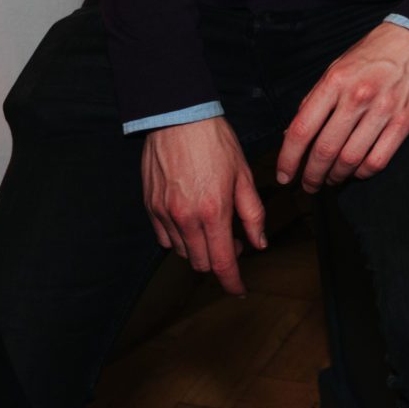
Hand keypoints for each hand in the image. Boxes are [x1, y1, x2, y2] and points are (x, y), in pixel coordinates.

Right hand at [142, 117, 266, 295]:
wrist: (178, 116)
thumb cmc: (214, 141)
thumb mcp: (244, 175)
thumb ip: (252, 213)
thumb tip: (258, 243)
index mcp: (213, 211)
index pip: (222, 262)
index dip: (232, 282)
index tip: (239, 291)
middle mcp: (185, 218)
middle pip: (201, 262)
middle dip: (220, 260)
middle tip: (232, 241)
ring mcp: (164, 214)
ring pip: (183, 252)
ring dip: (200, 249)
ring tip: (213, 225)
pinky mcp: (150, 207)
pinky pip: (165, 238)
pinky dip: (180, 238)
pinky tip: (191, 220)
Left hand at [274, 23, 408, 190]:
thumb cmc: (374, 53)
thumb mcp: (337, 67)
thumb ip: (315, 100)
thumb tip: (292, 135)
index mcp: (335, 81)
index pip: (302, 129)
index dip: (288, 159)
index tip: (283, 175)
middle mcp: (357, 96)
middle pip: (324, 150)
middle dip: (311, 176)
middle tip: (308, 185)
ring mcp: (383, 109)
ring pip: (350, 160)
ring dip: (335, 178)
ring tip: (330, 180)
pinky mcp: (404, 121)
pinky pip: (378, 160)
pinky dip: (362, 173)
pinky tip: (356, 172)